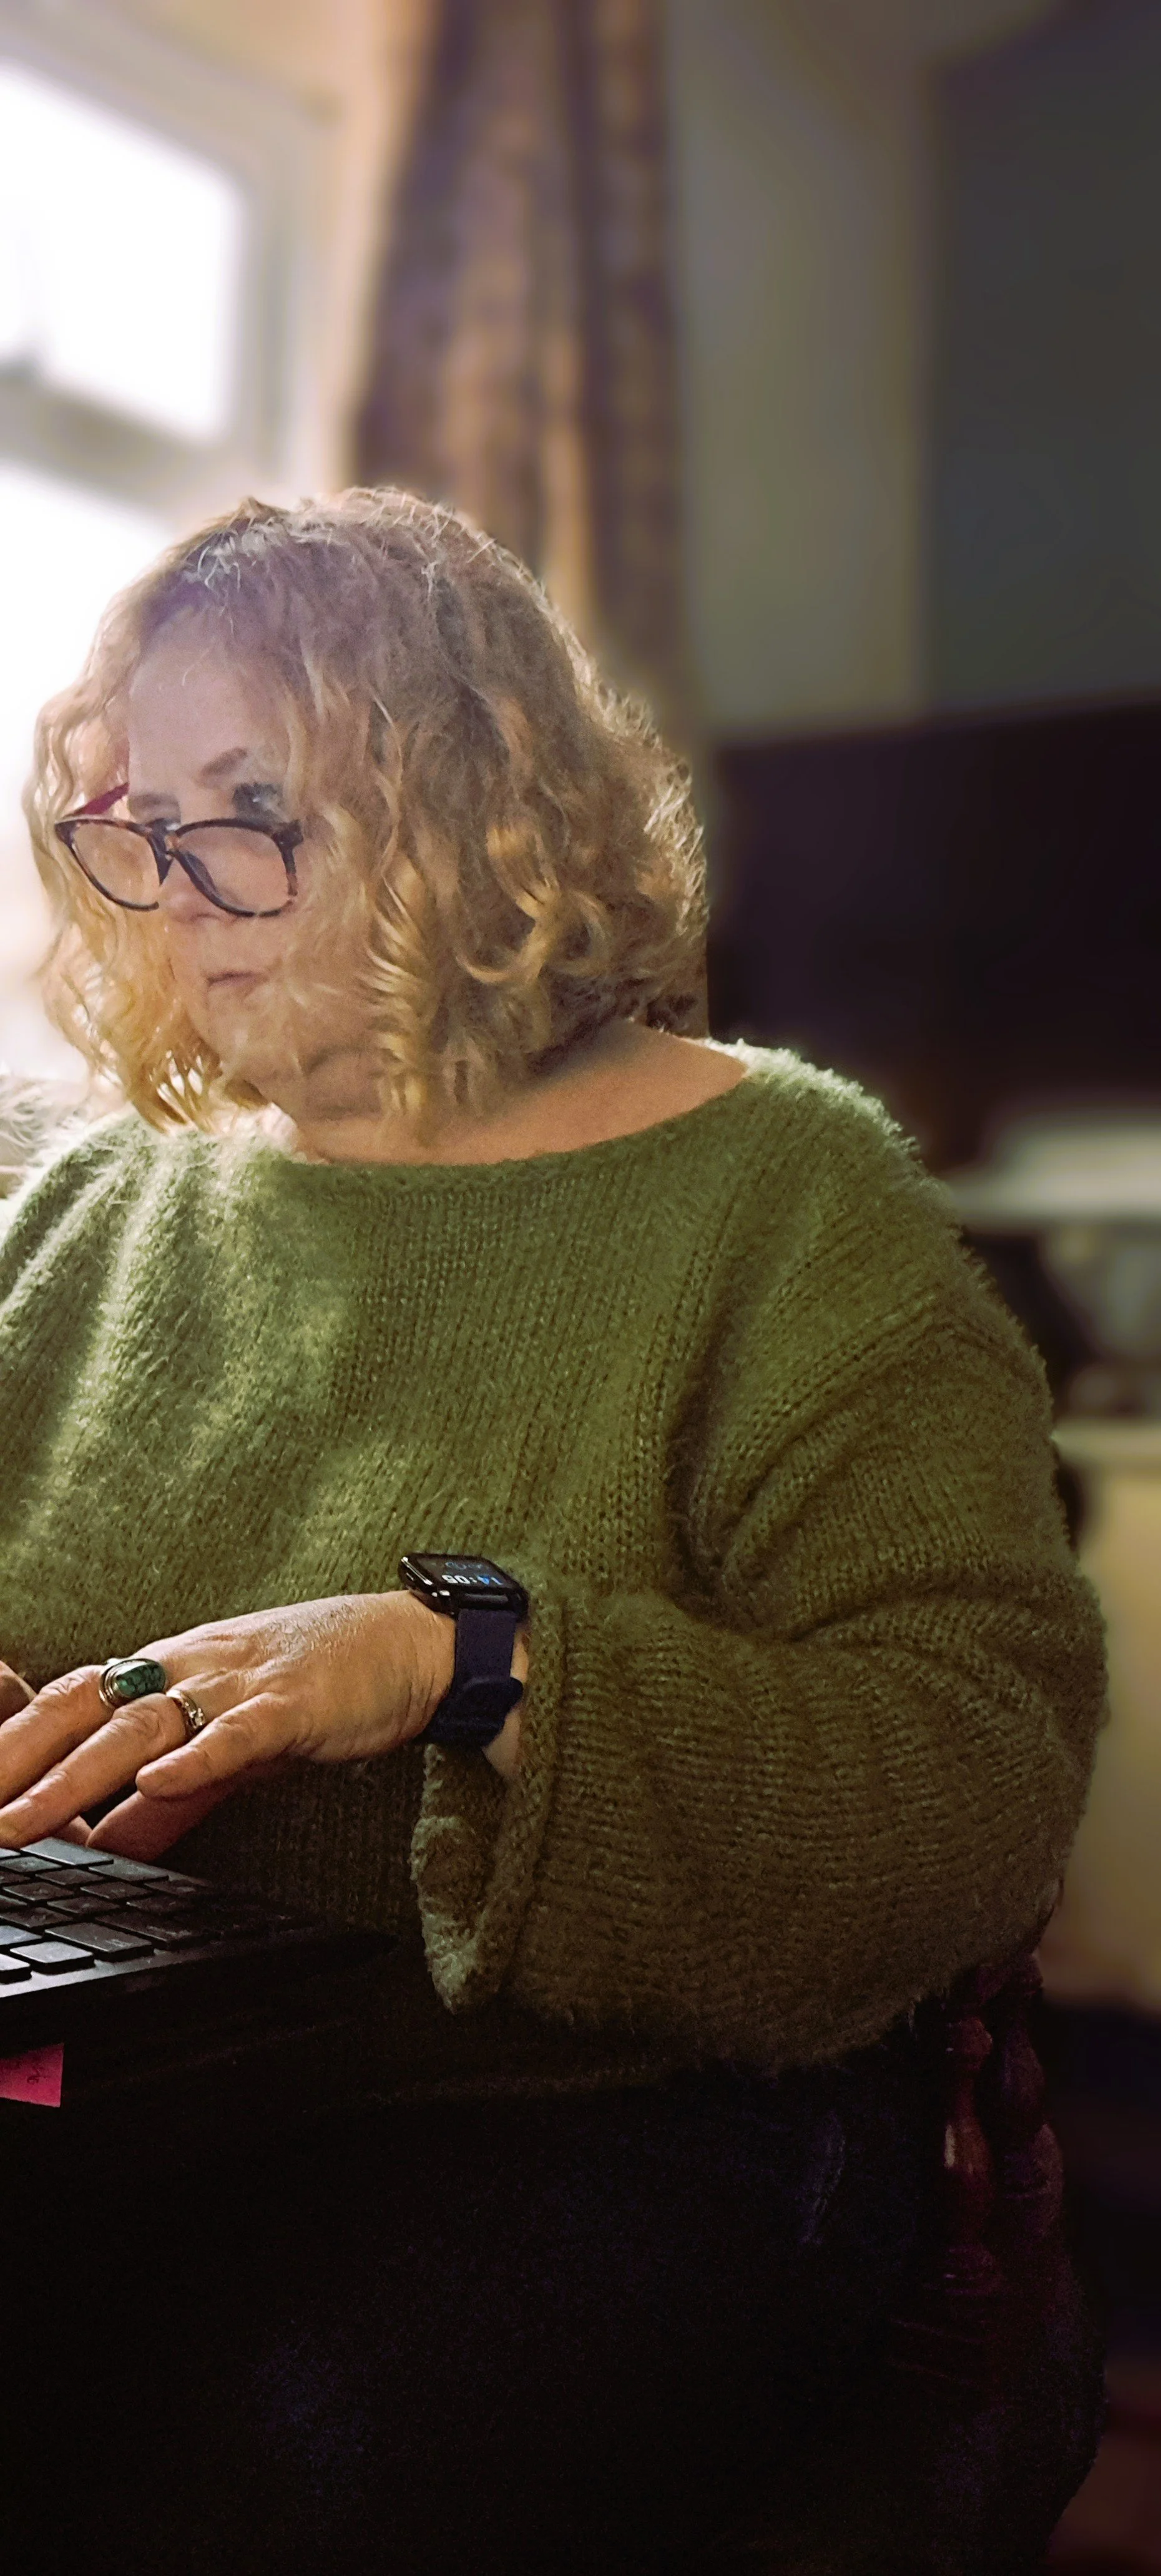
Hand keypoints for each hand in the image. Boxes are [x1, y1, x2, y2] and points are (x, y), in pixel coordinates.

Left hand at [0, 1592, 454, 1860]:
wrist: (408, 1645)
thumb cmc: (316, 1690)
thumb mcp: (228, 1750)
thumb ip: (167, 1804)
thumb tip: (103, 1846)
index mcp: (164, 1675)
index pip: (65, 1705)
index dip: (8, 1747)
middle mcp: (185, 1670)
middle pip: (81, 1709)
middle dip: (15, 1763)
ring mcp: (236, 1682)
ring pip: (142, 1725)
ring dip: (75, 1775)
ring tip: (22, 1819)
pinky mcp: (292, 1704)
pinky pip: (236, 1732)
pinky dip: (194, 1758)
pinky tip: (156, 1782)